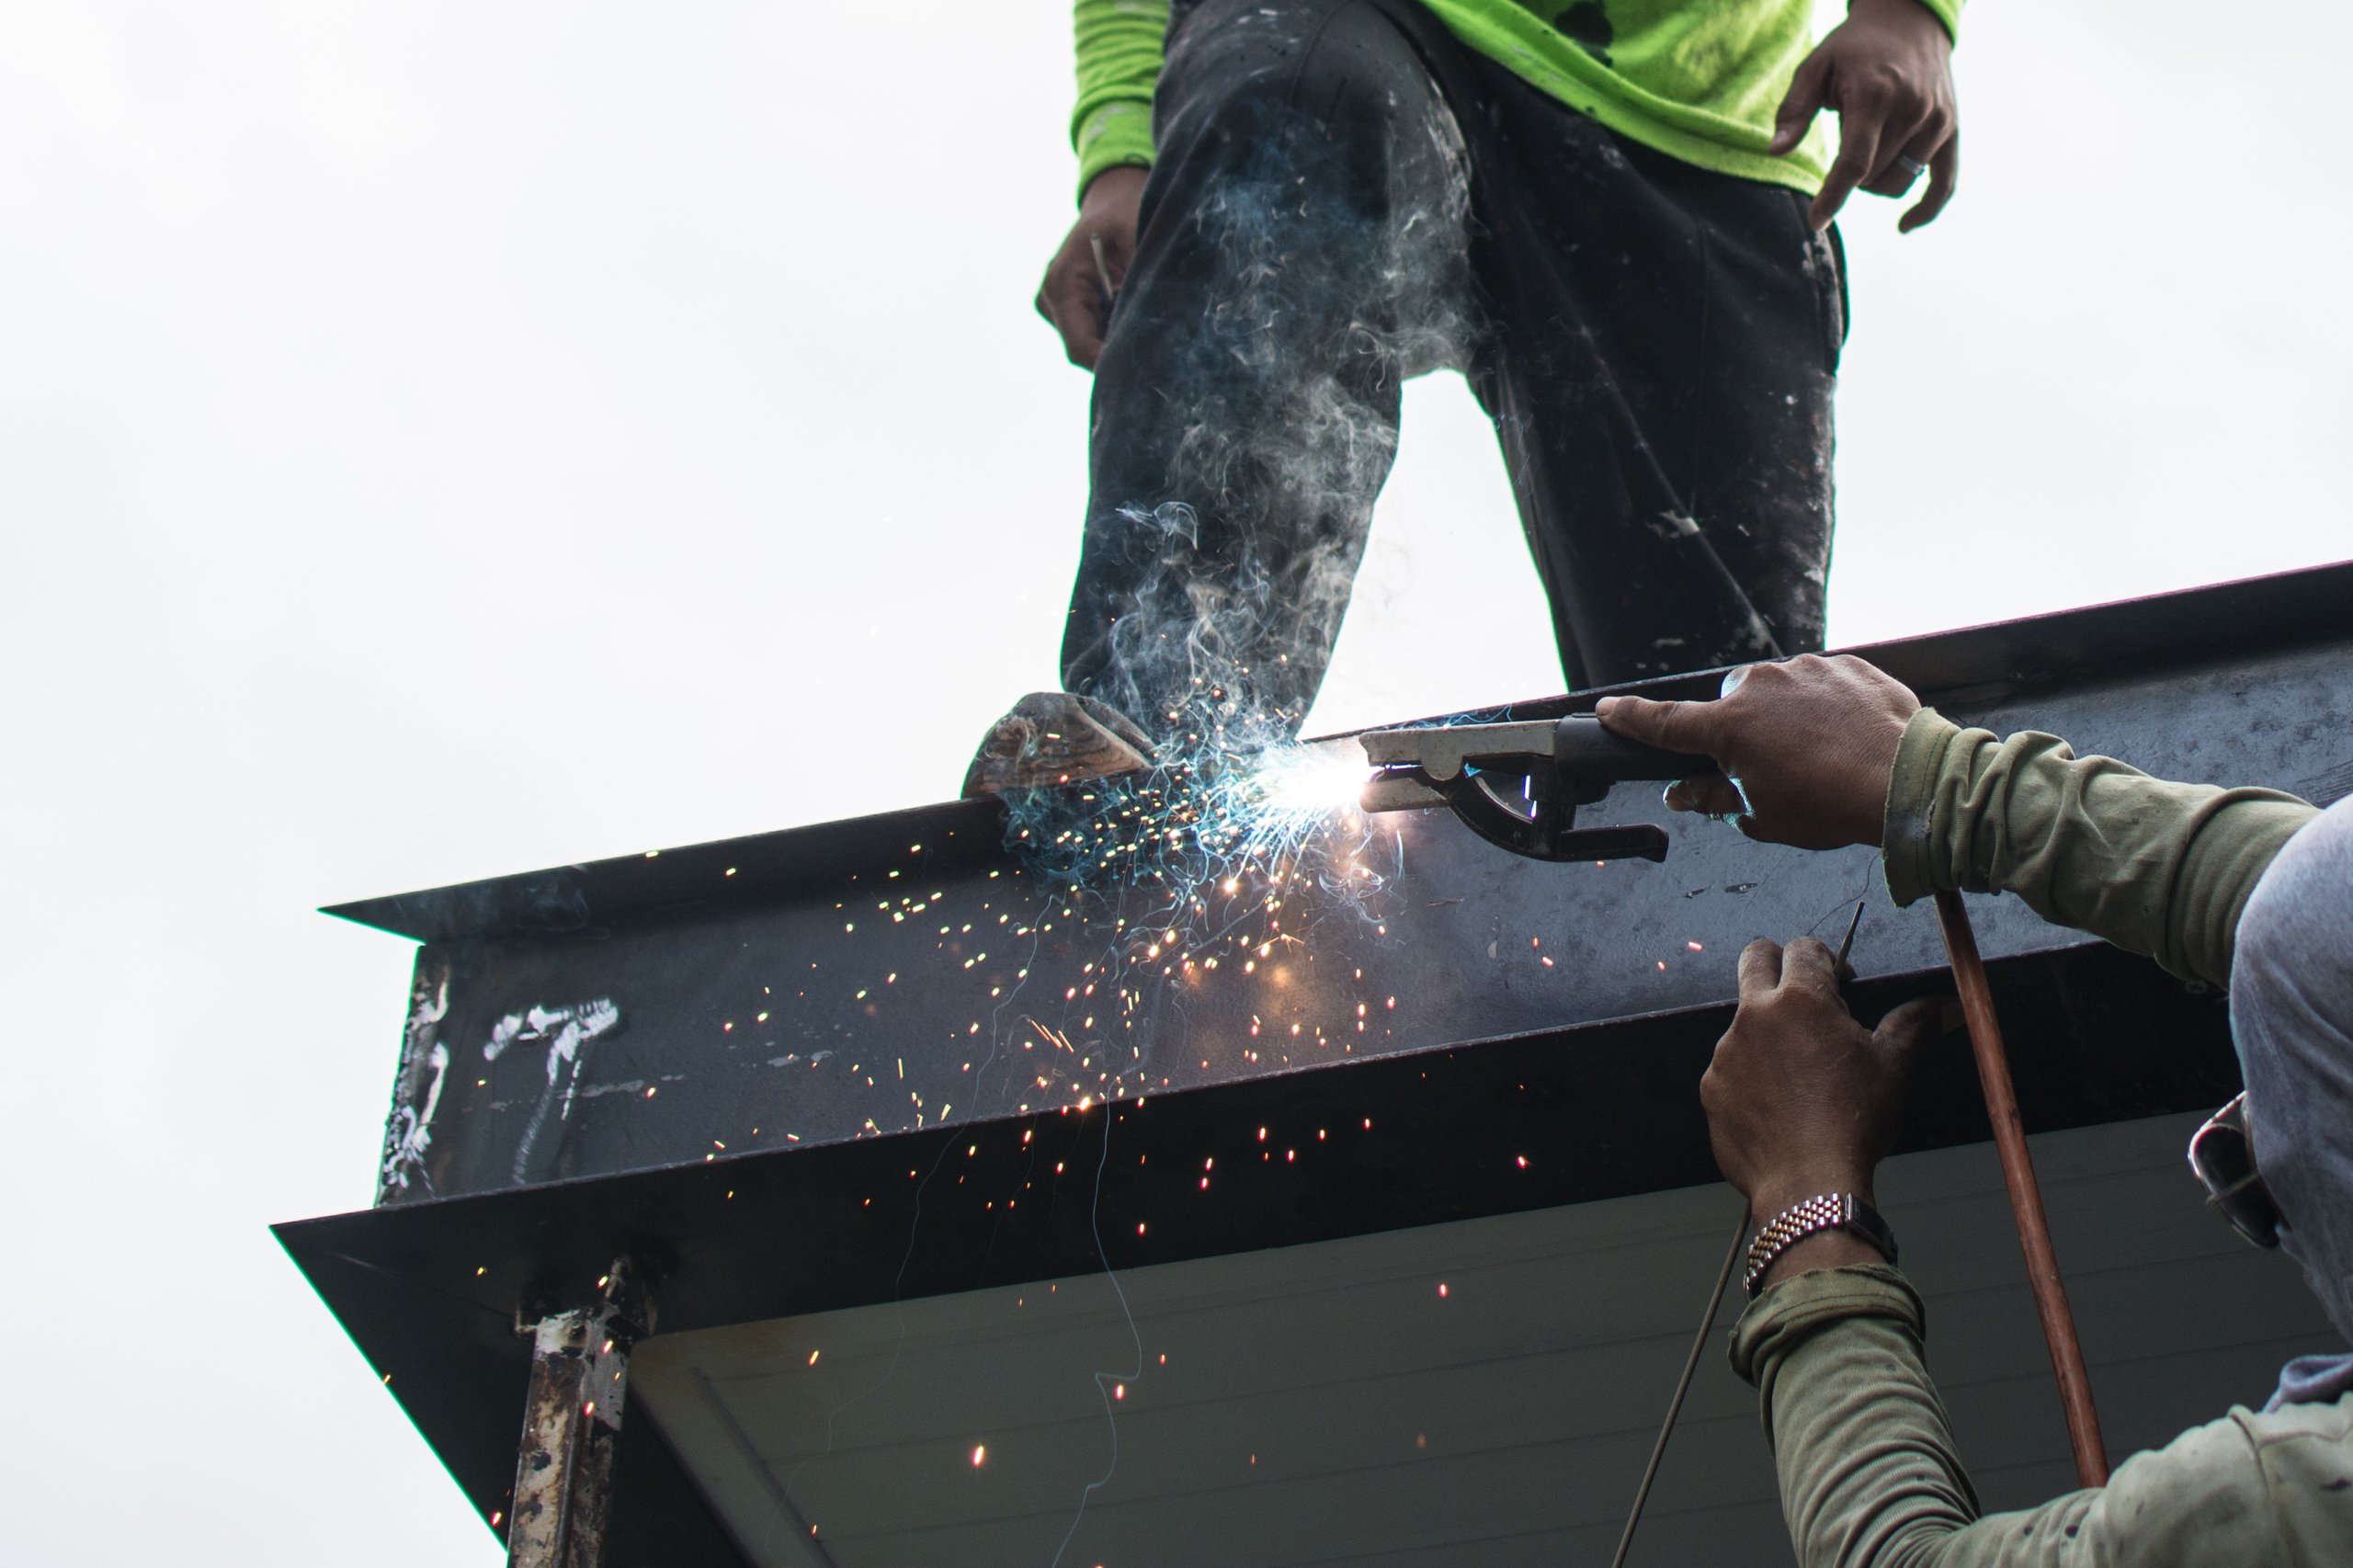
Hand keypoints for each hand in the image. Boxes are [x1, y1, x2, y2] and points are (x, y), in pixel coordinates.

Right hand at [1036, 166, 1146, 368]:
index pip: (1080, 346)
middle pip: (1086, 351)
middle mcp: (1052, 301)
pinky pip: (1097, 335)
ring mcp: (1059, 309)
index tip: (1146, 372)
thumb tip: (1171, 311)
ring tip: (1156, 337)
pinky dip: (1120, 334)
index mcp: (1061, 283)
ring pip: (1092, 346)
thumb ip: (1147, 270)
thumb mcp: (1136, 231)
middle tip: (1163, 360)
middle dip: (1121, 356)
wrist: (1110, 200)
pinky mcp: (1073, 312)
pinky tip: (1143, 325)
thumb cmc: (1122, 210)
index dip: (1110, 365)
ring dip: (1121, 345)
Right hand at [1595, 654, 1918, 849]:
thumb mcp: (1762, 817)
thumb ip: (1714, 799)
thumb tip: (1681, 793)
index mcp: (1729, 728)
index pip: (1663, 721)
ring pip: (1778, 689)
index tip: (1607, 709)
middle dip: (1740, 724)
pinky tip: (1845, 736)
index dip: (1630, 717)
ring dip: (1787, 714)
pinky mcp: (1845, 665)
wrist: (1906, 783)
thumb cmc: (1831, 807)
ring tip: (1819, 753)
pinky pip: (1821, 682)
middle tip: (1768, 762)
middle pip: (1730, 699)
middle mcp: (1760, 687)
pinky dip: (1825, 705)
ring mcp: (1806, 671)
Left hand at [1704, 938, 1943, 1281]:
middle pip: (1755, 958)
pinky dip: (1752, 1073)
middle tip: (1807, 997)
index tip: (1842, 986)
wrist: (1808, 1185)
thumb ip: (1915, 1024)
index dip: (1827, 960)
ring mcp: (1727, 1051)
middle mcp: (1755, 1016)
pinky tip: (1780, 1104)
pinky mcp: (1711, 1086)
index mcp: (1800, 999)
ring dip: (1769, 1030)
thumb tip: (1948, 1004)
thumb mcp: (1893, 1067)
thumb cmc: (1855, 1122)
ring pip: (1744, 1019)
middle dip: (1779, 964)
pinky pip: (1731, 1066)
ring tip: (1803, 1072)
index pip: (1804, 948)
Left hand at [1772, 0, 1958, 233]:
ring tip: (1867, 144)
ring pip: (1897, 183)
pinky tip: (1903, 227)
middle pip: (1872, 176)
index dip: (1833, 196)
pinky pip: (1944, 183)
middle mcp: (1913, 109)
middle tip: (1846, 134)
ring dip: (1873, 181)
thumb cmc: (1853, 48)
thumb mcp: (1815, 67)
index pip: (1854, 162)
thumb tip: (1775, 151)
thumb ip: (1794, 110)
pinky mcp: (1952, 129)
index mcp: (1875, 95)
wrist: (1909, 21)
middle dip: (1848, 175)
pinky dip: (1925, 209)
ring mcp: (1937, 121)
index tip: (1816, 221)